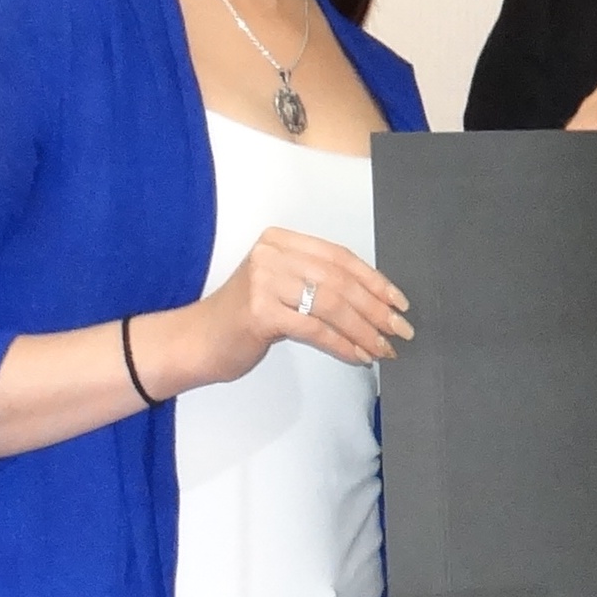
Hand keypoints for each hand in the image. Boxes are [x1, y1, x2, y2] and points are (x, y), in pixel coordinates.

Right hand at [151, 228, 410, 387]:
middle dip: (376, 309)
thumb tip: (374, 303)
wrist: (196, 342)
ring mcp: (264, 281)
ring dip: (364, 330)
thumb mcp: (281, 288)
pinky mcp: (261, 311)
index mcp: (281, 241)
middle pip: (339, 281)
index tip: (398, 301)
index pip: (340, 257)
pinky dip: (343, 344)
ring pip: (332, 305)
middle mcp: (272, 254)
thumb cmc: (243, 319)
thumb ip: (317, 284)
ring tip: (384, 348)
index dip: (374, 280)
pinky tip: (359, 356)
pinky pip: (316, 329)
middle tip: (400, 329)